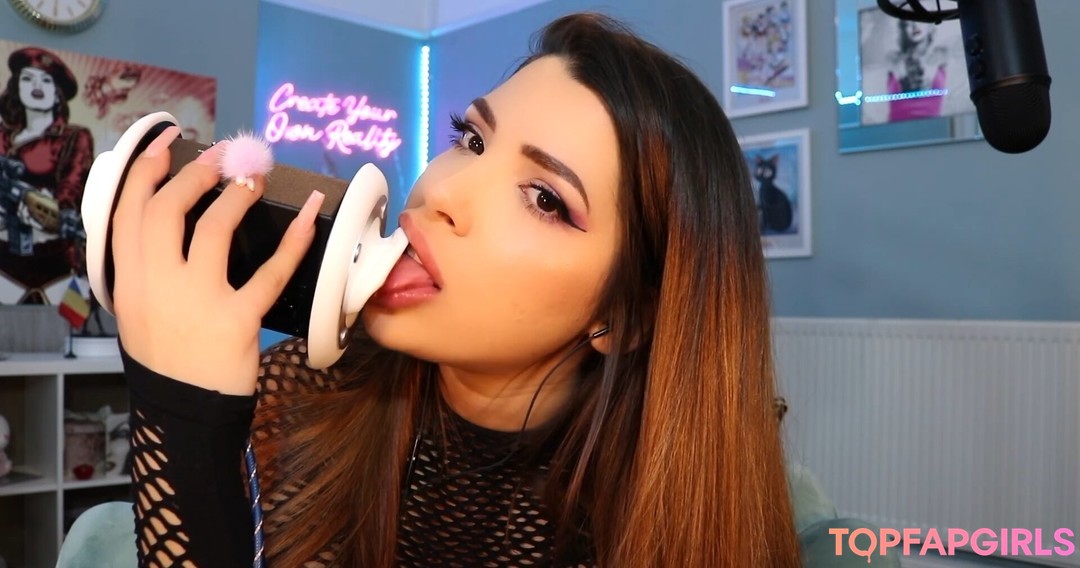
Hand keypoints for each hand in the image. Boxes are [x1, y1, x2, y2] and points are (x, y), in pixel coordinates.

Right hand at [111, 127, 323, 394]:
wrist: (184, 412)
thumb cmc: (166, 359)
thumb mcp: (136, 312)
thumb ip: (144, 269)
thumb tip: (162, 224)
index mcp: (127, 280)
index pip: (128, 211)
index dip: (147, 170)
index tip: (166, 141)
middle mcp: (155, 284)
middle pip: (168, 210)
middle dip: (196, 174)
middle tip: (222, 156)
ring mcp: (196, 301)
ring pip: (213, 229)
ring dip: (237, 194)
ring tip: (254, 177)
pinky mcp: (237, 320)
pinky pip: (270, 273)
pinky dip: (294, 241)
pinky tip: (310, 215)